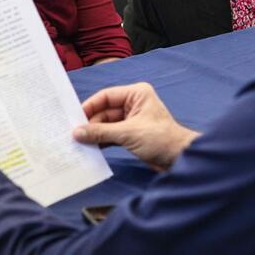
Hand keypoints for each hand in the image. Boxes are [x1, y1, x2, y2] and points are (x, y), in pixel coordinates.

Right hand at [73, 82, 198, 170]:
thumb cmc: (160, 139)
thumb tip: (77, 132)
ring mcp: (132, 119)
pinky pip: (112, 134)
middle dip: (91, 123)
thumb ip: (101, 132)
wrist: (181, 159)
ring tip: (79, 142)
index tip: (75, 118)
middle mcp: (133, 103)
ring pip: (107, 124)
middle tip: (73, 134)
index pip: (106, 96)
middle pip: (105, 111)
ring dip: (95, 133)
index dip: (90, 106)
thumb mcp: (127, 133)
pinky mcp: (132, 134)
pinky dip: (102, 140)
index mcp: (136, 94)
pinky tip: (91, 147)